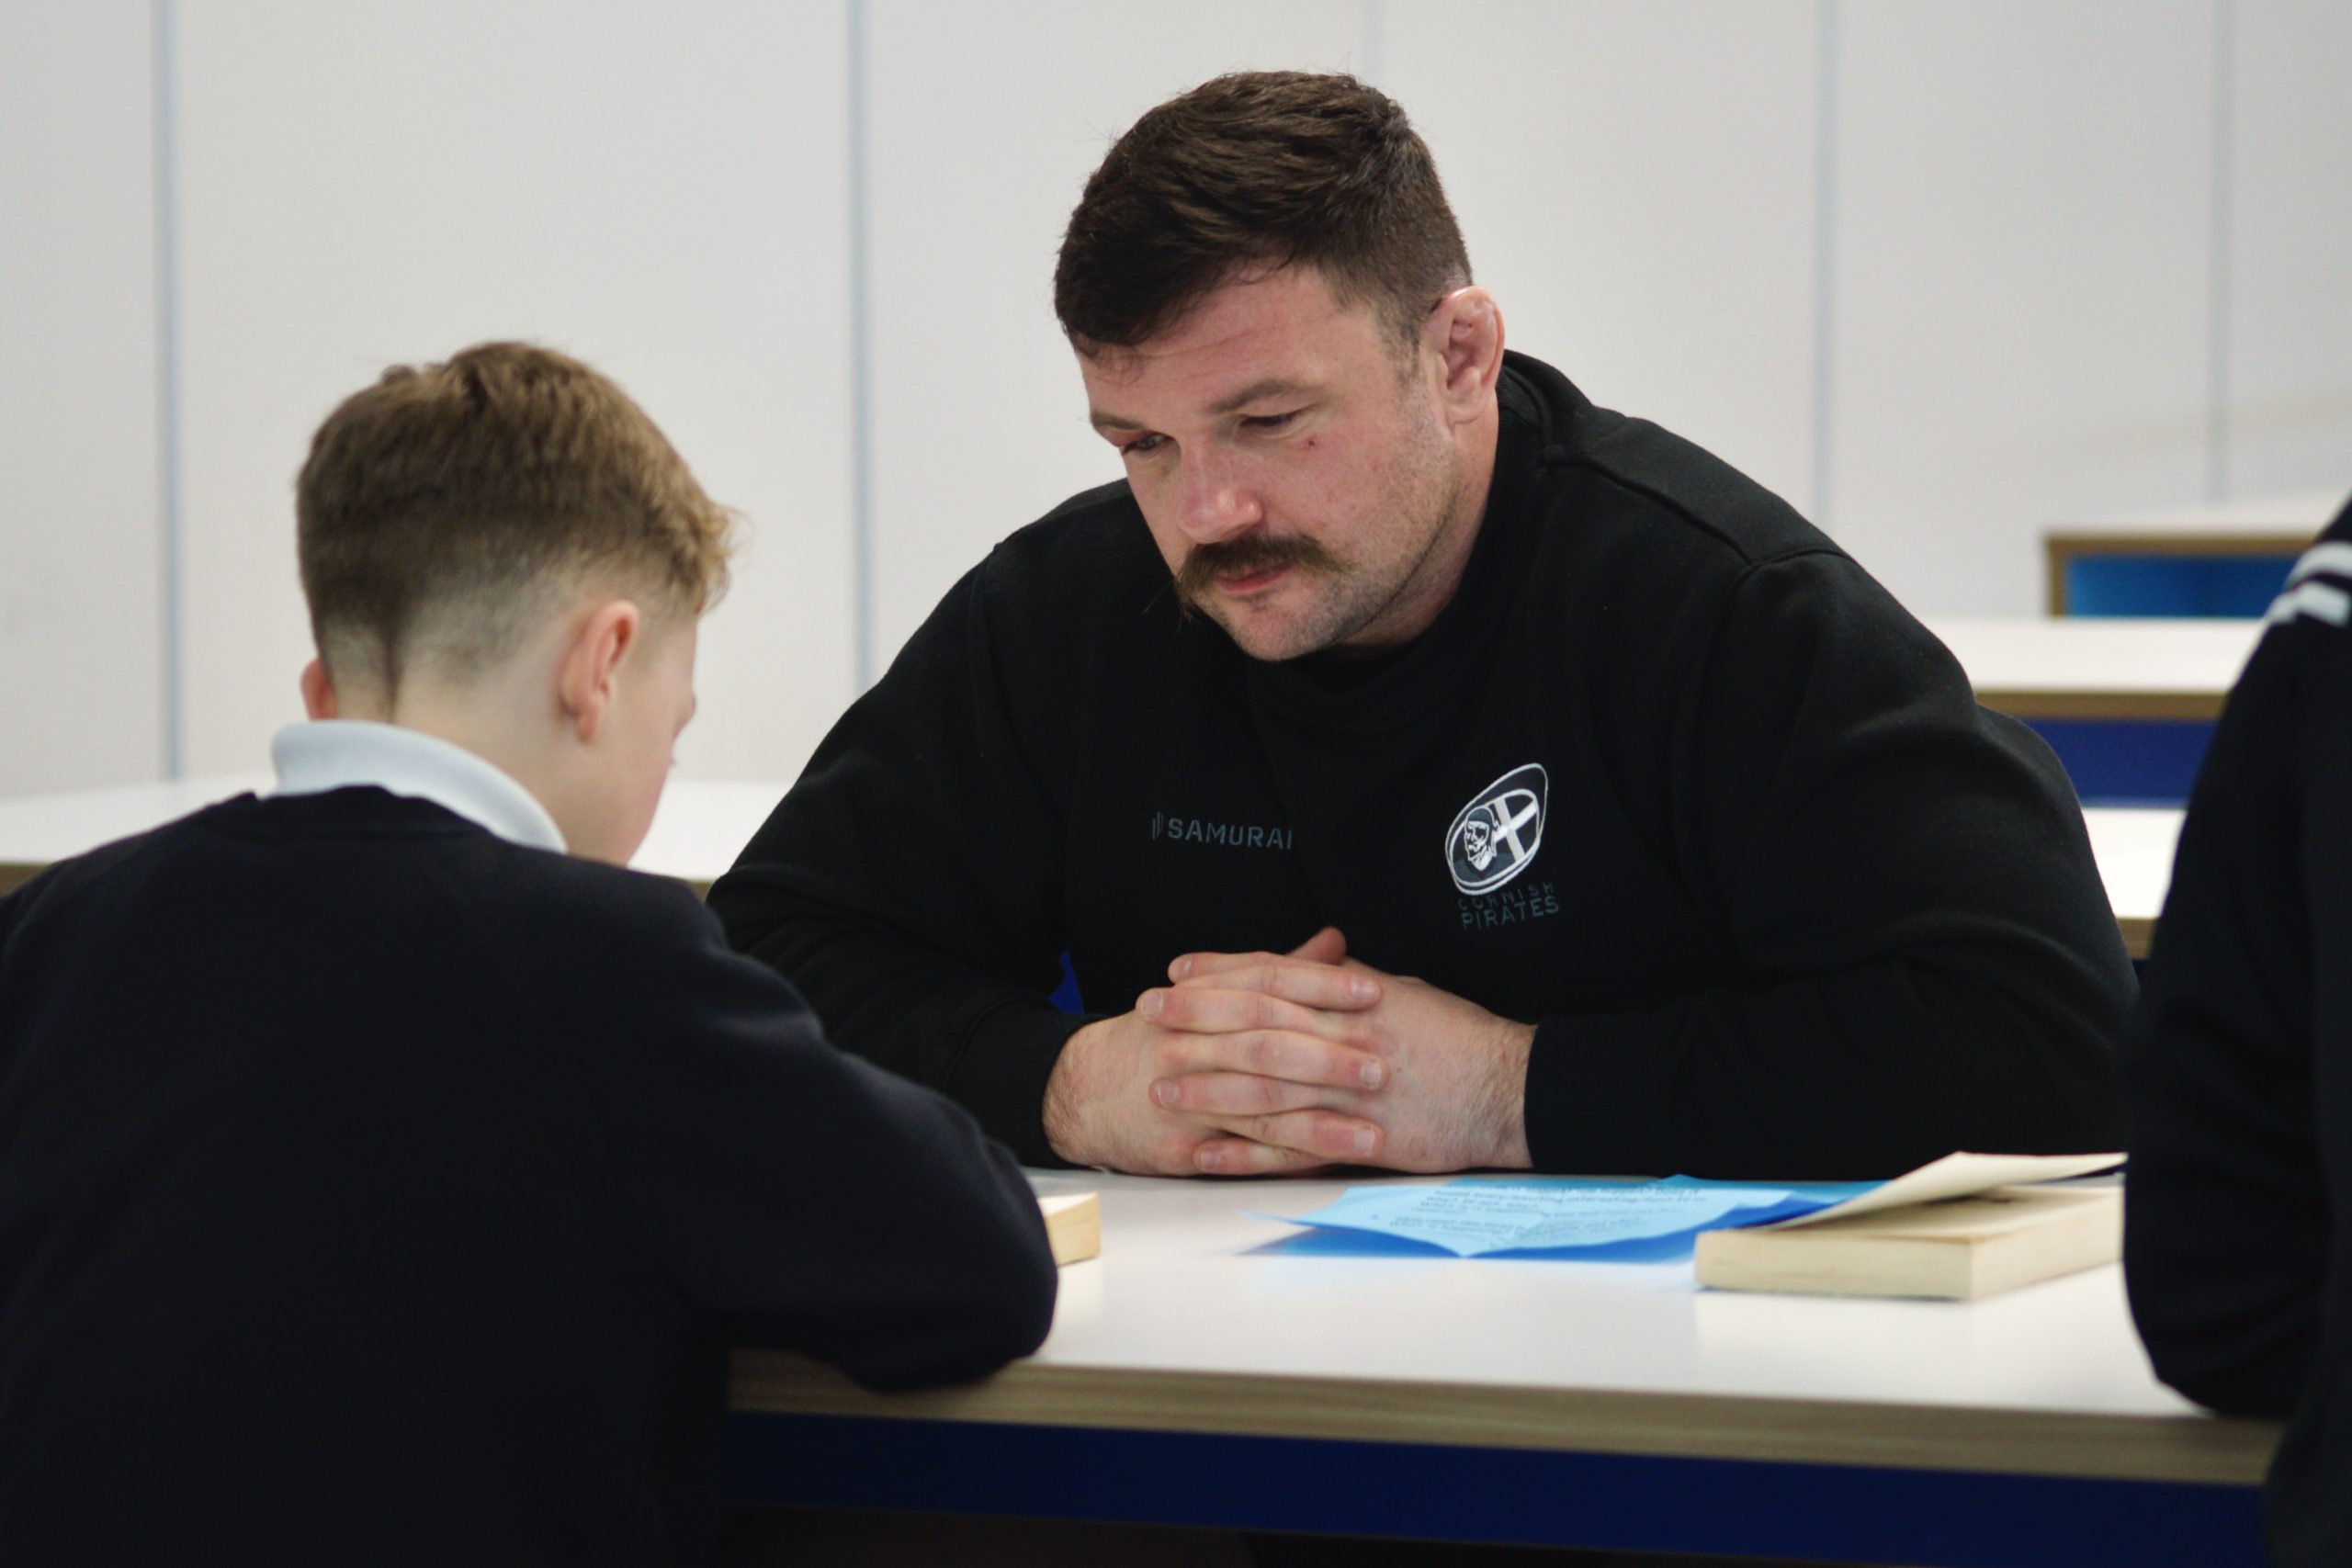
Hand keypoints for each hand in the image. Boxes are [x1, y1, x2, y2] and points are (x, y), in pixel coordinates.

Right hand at [1040, 928, 1391, 1175]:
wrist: (1084, 1090)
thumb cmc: (1159, 1038)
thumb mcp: (1211, 996)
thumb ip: (1278, 970)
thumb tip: (1334, 942)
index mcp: (1206, 1001)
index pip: (1268, 983)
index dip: (1322, 986)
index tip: (1371, 991)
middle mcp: (1194, 1045)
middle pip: (1267, 1044)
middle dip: (1329, 1057)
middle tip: (1382, 1064)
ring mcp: (1188, 1098)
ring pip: (1261, 1108)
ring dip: (1320, 1124)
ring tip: (1371, 1132)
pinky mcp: (1183, 1146)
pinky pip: (1241, 1156)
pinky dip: (1283, 1161)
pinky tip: (1325, 1168)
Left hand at [1161, 936, 1534, 1173]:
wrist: (1510, 1090)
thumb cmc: (1463, 1039)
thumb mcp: (1407, 993)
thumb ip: (1354, 983)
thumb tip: (1318, 963)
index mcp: (1354, 998)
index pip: (1274, 976)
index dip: (1221, 971)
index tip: (1178, 970)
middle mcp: (1345, 1039)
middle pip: (1254, 1025)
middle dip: (1195, 1019)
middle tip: (1146, 1016)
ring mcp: (1349, 1094)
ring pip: (1263, 1088)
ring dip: (1205, 1087)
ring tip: (1159, 1087)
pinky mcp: (1360, 1142)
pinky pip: (1289, 1149)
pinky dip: (1244, 1152)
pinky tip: (1205, 1151)